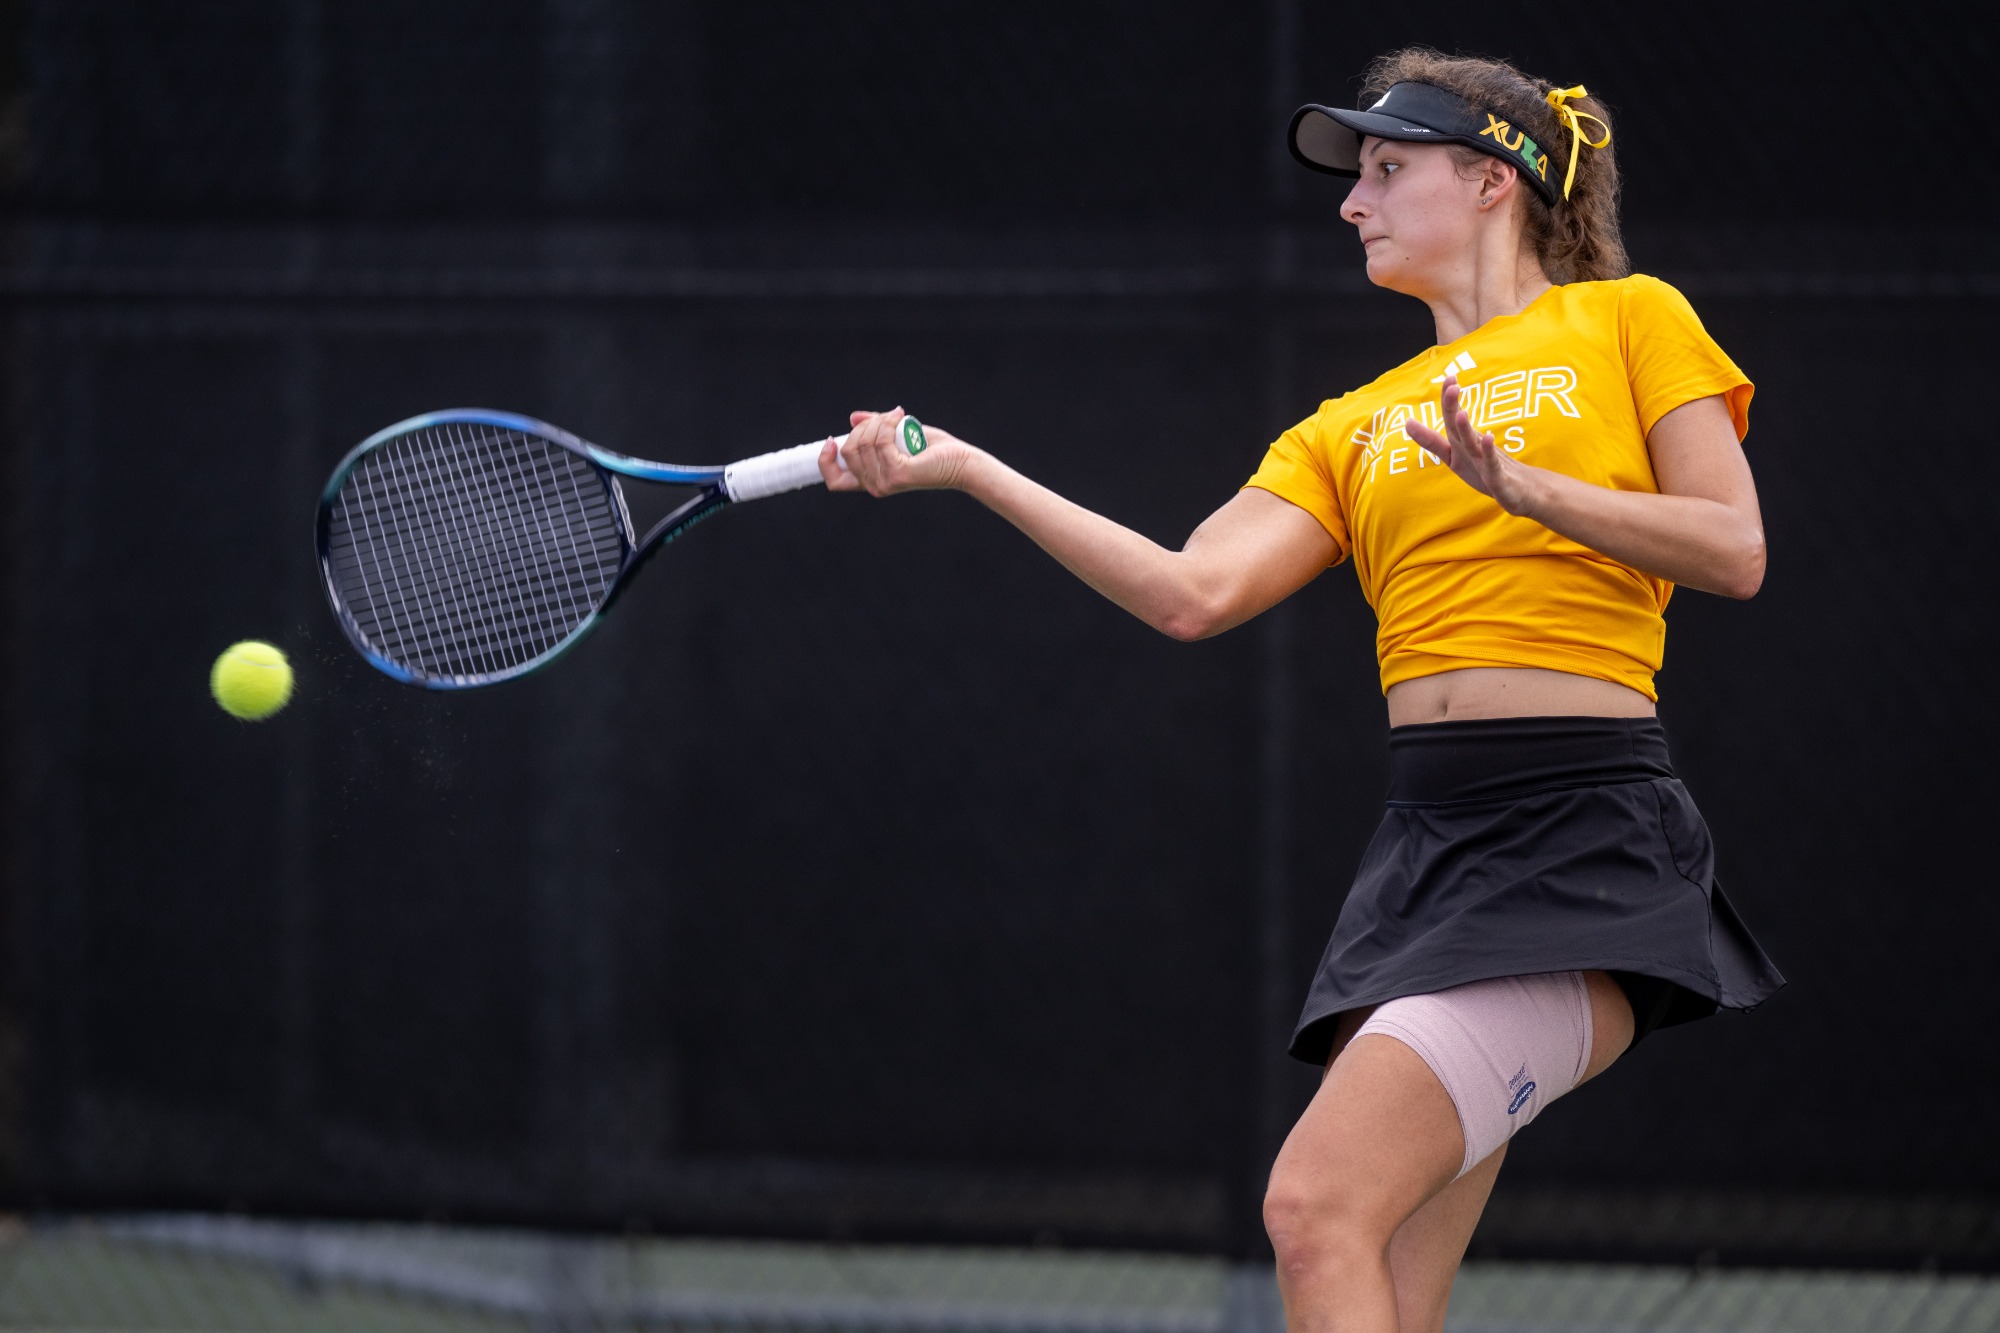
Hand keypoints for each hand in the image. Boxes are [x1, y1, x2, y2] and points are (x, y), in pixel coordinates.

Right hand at [817, 406, 974, 495]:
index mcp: (871, 480)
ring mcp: (885, 482)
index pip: (834, 481)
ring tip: (897, 416)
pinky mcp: (897, 474)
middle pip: (848, 451)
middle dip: (863, 427)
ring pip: (863, 443)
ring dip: (878, 422)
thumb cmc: (933, 450)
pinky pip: (881, 440)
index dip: (825, 460)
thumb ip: (876, 428)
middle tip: (885, 418)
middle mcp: (875, 486)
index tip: (831, 439)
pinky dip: (888, 422)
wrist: (961, 461)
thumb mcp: (898, 435)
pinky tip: (900, 416)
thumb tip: (854, 418)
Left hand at [1405, 374, 1541, 516]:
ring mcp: (1486, 461)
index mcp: (1461, 442)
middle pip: (1458, 426)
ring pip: (1473, 444)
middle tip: (1452, 384)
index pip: (1452, 417)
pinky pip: (1491, 464)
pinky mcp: (1497, 477)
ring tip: (1461, 413)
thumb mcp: (1453, 457)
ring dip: (1466, 429)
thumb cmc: (1485, 470)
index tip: (1450, 376)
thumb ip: (1431, 441)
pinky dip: (1488, 451)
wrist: (1521, 490)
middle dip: (1452, 407)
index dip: (1448, 400)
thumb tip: (1407, 422)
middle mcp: (1473, 447)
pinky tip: (1488, 437)